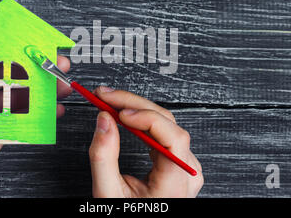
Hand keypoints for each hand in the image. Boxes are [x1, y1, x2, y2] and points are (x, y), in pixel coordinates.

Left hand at [0, 50, 71, 196]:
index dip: (5, 50)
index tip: (24, 43)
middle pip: (9, 76)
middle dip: (34, 67)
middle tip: (53, 62)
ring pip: (20, 96)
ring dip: (43, 89)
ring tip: (60, 84)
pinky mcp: (0, 134)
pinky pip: (23, 120)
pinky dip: (41, 114)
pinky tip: (54, 110)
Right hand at [88, 86, 202, 197]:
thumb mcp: (109, 194)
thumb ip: (104, 157)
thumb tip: (103, 120)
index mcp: (177, 182)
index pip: (173, 137)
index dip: (146, 117)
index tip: (118, 110)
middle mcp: (187, 171)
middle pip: (167, 124)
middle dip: (133, 105)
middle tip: (105, 95)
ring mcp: (185, 166)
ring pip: (166, 124)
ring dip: (137, 109)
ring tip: (111, 102)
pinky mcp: (176, 162)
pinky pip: (163, 133)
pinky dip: (142, 121)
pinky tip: (126, 115)